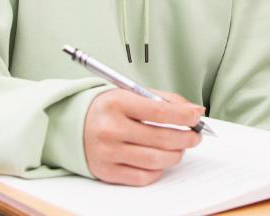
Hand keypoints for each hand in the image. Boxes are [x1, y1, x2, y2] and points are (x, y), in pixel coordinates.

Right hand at [84, 88, 203, 184]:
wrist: (72, 124)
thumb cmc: (108, 107)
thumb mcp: (130, 93)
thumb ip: (162, 100)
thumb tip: (193, 111)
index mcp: (117, 103)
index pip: (159, 112)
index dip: (183, 116)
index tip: (197, 116)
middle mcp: (111, 129)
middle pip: (161, 139)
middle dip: (186, 138)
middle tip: (196, 135)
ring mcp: (108, 153)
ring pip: (155, 160)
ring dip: (176, 155)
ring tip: (181, 147)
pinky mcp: (107, 172)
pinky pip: (142, 177)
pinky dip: (159, 169)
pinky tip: (162, 159)